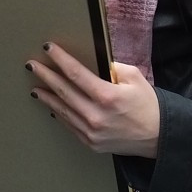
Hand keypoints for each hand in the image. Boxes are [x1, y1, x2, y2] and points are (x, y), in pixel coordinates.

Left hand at [26, 43, 159, 156]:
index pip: (76, 73)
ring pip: (62, 110)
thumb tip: (93, 61)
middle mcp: (96, 115)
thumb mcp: (134, 77)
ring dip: (47, 96)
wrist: (159, 138)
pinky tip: (52, 104)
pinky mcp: (91, 143)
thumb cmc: (147, 105)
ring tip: (35, 85)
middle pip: (63, 91)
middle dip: (45, 75)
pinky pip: (69, 125)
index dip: (60, 59)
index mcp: (107, 96)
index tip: (48, 48)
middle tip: (32, 65)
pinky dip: (59, 113)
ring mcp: (91, 132)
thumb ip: (112, 67)